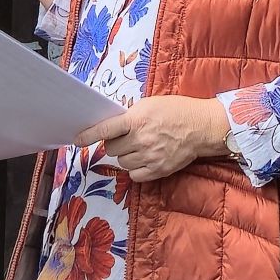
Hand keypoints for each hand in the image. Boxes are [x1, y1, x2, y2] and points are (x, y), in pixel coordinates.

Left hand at [79, 93, 234, 183]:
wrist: (202, 127)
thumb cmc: (177, 111)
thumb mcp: (150, 105)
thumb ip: (130, 117)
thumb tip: (112, 128)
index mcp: (137, 120)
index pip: (106, 129)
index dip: (88, 135)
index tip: (77, 139)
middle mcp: (141, 139)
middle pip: (111, 149)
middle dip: (114, 144)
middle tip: (126, 139)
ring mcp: (150, 157)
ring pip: (122, 162)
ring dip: (126, 156)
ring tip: (140, 147)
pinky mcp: (158, 170)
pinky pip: (134, 175)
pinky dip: (136, 169)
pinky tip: (145, 159)